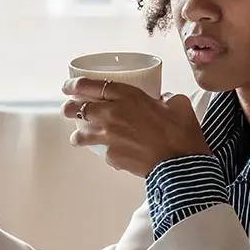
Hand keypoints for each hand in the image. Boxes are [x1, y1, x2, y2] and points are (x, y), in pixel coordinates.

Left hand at [61, 78, 210, 176]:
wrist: (180, 164)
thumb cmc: (181, 134)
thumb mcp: (178, 104)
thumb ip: (166, 98)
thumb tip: (163, 100)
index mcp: (127, 96)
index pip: (91, 85)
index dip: (75, 85)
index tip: (68, 86)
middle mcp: (112, 114)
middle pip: (77, 109)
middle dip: (69, 108)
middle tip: (68, 109)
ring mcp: (108, 137)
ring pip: (80, 134)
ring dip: (78, 135)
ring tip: (78, 137)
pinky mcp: (111, 156)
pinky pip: (102, 152)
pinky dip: (105, 152)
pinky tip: (112, 153)